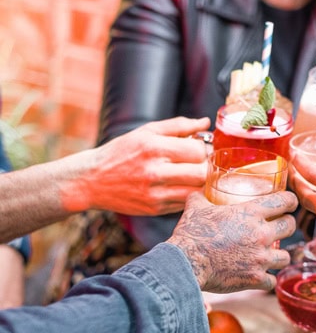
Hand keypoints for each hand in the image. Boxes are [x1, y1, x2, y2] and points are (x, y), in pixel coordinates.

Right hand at [62, 117, 210, 215]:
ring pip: (196, 191)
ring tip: (194, 175)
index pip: (197, 151)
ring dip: (201, 183)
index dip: (205, 149)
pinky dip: (189, 194)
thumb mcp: (146, 132)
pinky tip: (181, 186)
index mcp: (153, 148)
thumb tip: (205, 122)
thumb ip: (178, 126)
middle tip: (202, 164)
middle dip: (207, 167)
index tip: (201, 149)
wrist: (91, 180)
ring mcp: (155, 193)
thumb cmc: (122, 152)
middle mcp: (155, 172)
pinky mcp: (155, 209)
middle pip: (201, 174)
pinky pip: (185, 203)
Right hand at [167, 191, 297, 291]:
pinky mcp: (256, 278)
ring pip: (286, 256)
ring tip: (271, 256)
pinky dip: (266, 280)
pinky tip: (260, 277)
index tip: (289, 203)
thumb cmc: (192, 234)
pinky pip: (272, 281)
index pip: (285, 201)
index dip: (290, 201)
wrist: (186, 263)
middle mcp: (261, 234)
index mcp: (251, 213)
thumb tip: (201, 190)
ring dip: (279, 255)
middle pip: (290, 226)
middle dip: (287, 226)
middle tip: (280, 228)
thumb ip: (202, 196)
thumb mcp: (196, 207)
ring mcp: (261, 258)